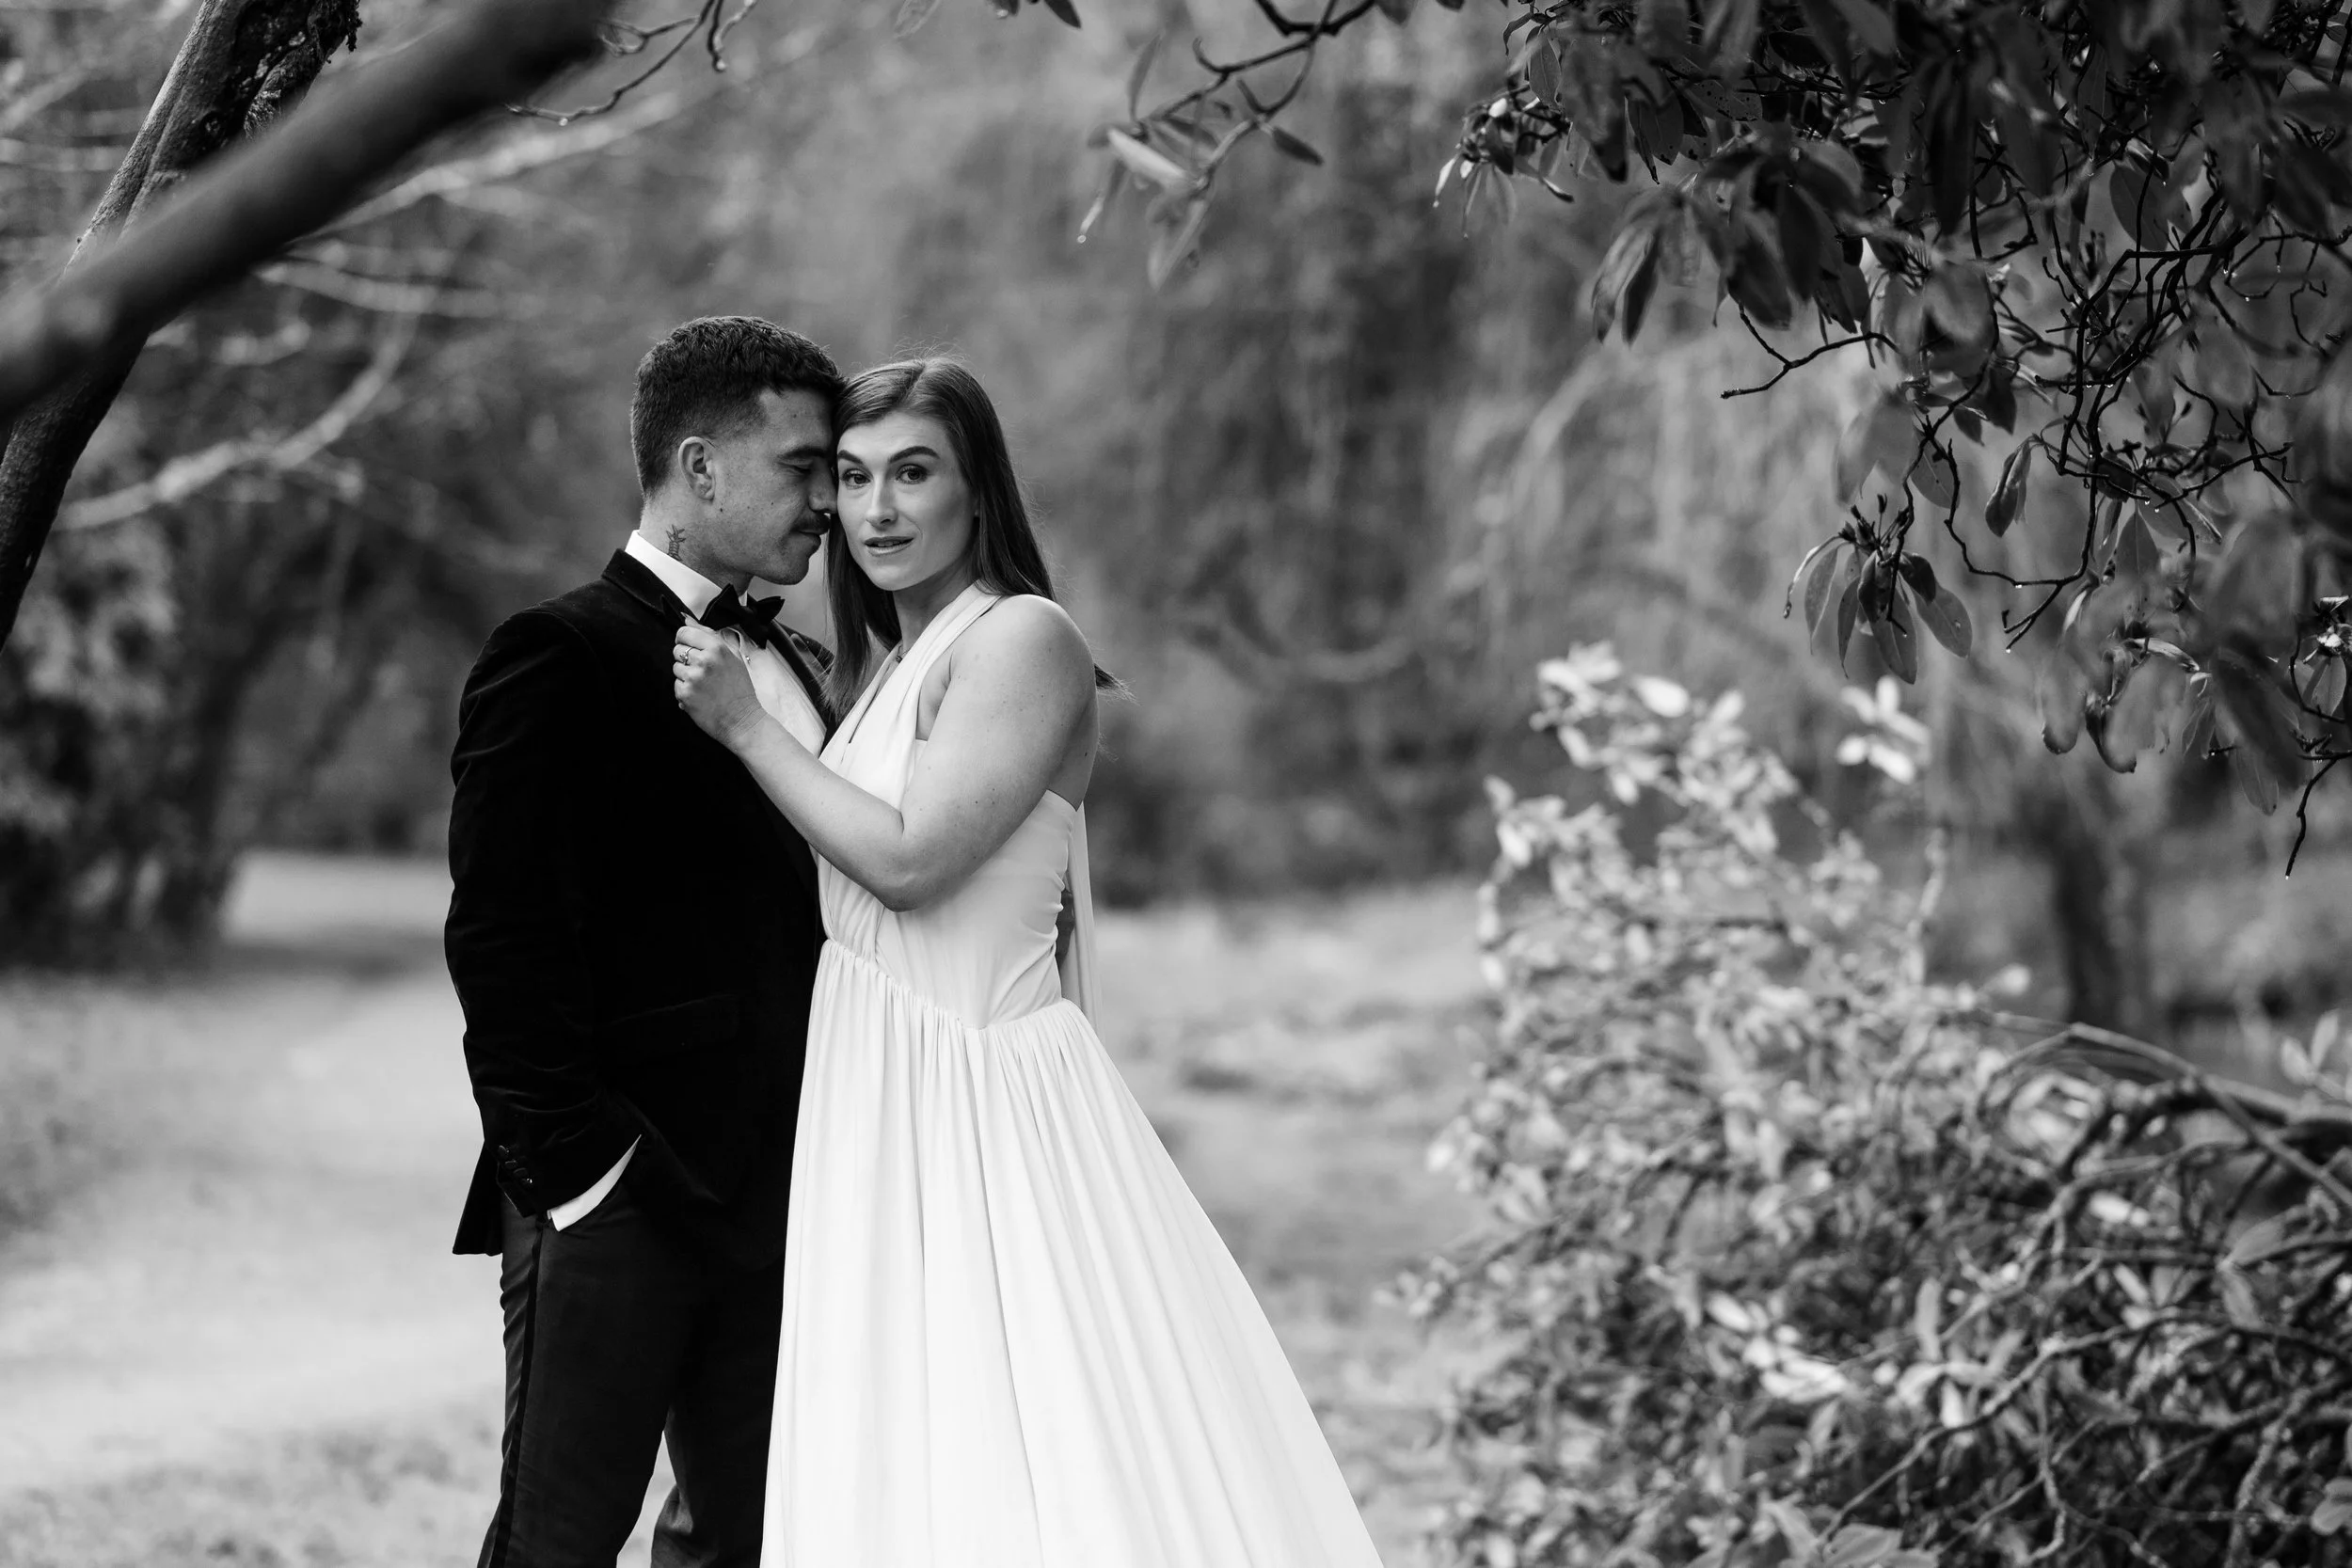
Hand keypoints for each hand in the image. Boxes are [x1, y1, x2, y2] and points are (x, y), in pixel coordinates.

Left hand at [673, 623, 767, 750]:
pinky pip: (676, 685)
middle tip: (704, 672)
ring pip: (675, 668)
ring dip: (686, 676)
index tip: (690, 647)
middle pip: (677, 649)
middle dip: (686, 659)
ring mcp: (692, 678)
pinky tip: (701, 696)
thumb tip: (685, 618)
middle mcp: (703, 660)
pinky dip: (686, 691)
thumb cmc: (739, 689)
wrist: (742, 720)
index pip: (684, 632)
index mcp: (716, 648)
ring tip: (705, 686)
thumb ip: (707, 635)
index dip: (685, 640)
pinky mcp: (684, 694)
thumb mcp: (731, 656)